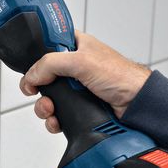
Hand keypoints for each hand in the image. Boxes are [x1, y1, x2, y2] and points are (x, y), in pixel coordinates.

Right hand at [19, 31, 150, 131]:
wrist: (137, 105)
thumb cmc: (122, 76)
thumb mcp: (81, 61)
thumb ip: (51, 64)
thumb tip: (31, 75)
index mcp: (76, 46)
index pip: (48, 46)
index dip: (36, 58)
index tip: (30, 71)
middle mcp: (75, 67)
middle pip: (44, 76)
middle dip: (38, 88)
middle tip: (38, 93)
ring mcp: (76, 88)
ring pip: (49, 98)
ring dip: (44, 107)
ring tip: (51, 110)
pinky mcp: (79, 107)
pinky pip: (58, 114)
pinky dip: (54, 120)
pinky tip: (57, 121)